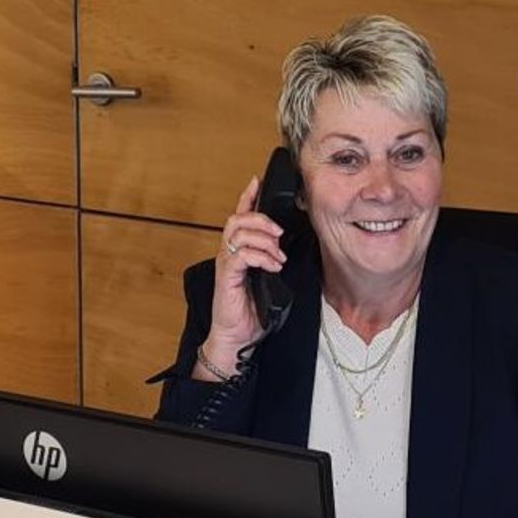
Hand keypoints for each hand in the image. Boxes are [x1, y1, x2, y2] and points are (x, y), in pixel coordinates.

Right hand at [198, 176, 285, 379]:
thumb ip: (275, 261)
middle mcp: (229, 254)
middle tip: (279, 232)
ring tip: (278, 254)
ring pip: (238, 233)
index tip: (257, 181)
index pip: (239, 216)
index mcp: (239, 251)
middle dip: (261, 219)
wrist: (237, 337)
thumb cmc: (252, 311)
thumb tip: (291, 249)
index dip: (247, 197)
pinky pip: (241, 255)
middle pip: (237, 219)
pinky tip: (273, 265)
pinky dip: (261, 256)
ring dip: (263, 239)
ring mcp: (226, 264)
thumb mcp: (270, 280)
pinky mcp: (226, 277)